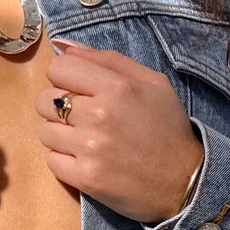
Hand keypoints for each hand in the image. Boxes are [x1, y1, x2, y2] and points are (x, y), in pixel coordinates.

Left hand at [34, 38, 204, 224]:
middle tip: (80, 118)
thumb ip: (109, 61)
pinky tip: (85, 160)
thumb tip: (65, 47)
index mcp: (116, 87)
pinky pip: (51, 161)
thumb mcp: (153, 83)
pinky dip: (64, 161)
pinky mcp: (85, 178)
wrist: (185, 182)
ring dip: (60, 135)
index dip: (63, 78)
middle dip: (57, 106)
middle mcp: (99, 115)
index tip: (77, 90)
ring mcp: (89, 148)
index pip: (58, 69)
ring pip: (44, 131)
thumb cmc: (168, 129)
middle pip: (44, 100)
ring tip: (84, 141)